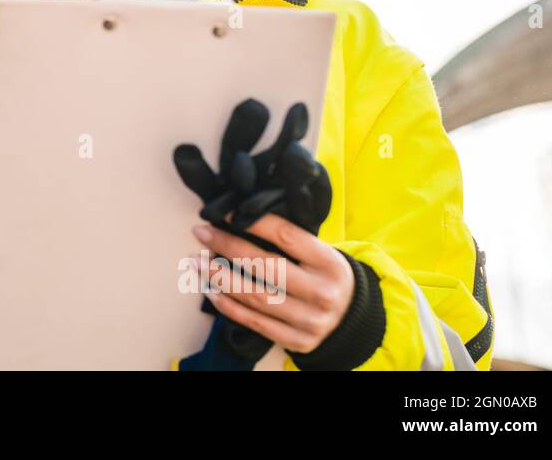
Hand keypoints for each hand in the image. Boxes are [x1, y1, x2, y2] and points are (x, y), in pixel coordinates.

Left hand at [172, 98, 335, 364]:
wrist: (355, 322)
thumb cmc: (326, 277)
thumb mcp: (322, 253)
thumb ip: (291, 239)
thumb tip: (245, 210)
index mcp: (329, 262)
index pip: (285, 236)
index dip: (252, 221)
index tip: (222, 211)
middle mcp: (322, 291)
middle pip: (266, 266)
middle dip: (227, 246)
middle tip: (200, 232)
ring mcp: (311, 319)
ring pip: (256, 296)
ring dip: (220, 277)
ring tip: (196, 261)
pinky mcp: (298, 341)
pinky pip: (256, 322)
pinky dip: (230, 306)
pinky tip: (211, 291)